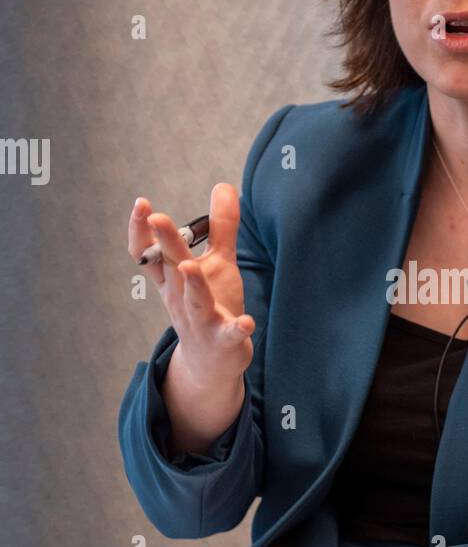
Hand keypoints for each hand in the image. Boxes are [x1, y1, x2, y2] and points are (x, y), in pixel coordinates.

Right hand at [127, 183, 255, 382]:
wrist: (211, 361)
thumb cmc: (211, 304)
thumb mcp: (215, 263)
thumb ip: (221, 226)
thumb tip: (224, 185)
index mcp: (172, 278)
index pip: (149, 253)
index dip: (141, 230)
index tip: (141, 204)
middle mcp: (180, 297)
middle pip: (170, 267)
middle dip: (163, 243)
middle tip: (157, 217)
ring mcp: (201, 319)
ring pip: (194, 301)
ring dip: (192, 284)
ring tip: (191, 266)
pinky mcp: (223, 339)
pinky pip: (230, 335)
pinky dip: (238, 329)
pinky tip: (247, 322)